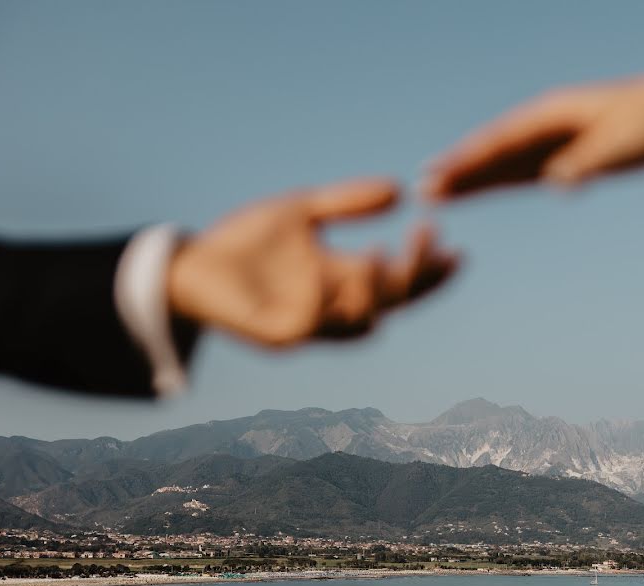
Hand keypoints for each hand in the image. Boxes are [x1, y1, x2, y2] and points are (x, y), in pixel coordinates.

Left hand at [167, 178, 458, 346]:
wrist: (188, 265)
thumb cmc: (243, 242)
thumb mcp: (302, 209)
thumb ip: (346, 203)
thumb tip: (400, 191)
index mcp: (344, 279)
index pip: (399, 283)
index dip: (429, 271)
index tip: (454, 246)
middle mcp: (334, 307)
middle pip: (392, 305)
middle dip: (417, 278)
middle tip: (428, 242)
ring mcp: (308, 326)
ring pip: (360, 324)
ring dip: (377, 294)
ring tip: (383, 255)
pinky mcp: (277, 337)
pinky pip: (310, 327)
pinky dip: (324, 304)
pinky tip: (328, 274)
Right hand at [424, 75, 643, 196]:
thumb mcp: (625, 145)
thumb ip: (588, 163)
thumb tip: (555, 182)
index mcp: (553, 114)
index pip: (501, 141)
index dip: (467, 161)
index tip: (437, 175)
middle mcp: (544, 125)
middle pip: (492, 151)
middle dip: (457, 171)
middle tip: (421, 190)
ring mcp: (551, 140)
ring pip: (502, 163)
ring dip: (471, 179)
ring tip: (437, 195)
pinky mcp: (562, 155)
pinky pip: (522, 171)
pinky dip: (497, 182)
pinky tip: (476, 193)